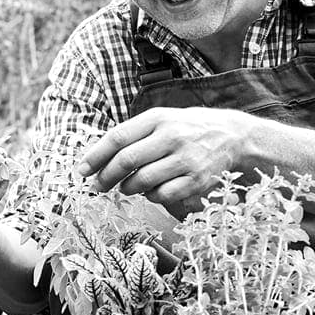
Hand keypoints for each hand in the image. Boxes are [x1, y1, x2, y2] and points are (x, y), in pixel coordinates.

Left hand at [77, 107, 253, 218]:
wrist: (233, 136)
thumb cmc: (188, 128)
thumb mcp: (162, 120)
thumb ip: (134, 134)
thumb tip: (98, 156)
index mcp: (158, 118)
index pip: (118, 137)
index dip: (95, 156)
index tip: (81, 170)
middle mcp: (171, 136)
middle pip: (126, 160)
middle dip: (105, 177)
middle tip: (97, 186)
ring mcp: (186, 160)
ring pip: (142, 181)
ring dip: (127, 188)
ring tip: (126, 187)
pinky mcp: (197, 181)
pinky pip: (162, 195)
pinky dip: (150, 196)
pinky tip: (149, 191)